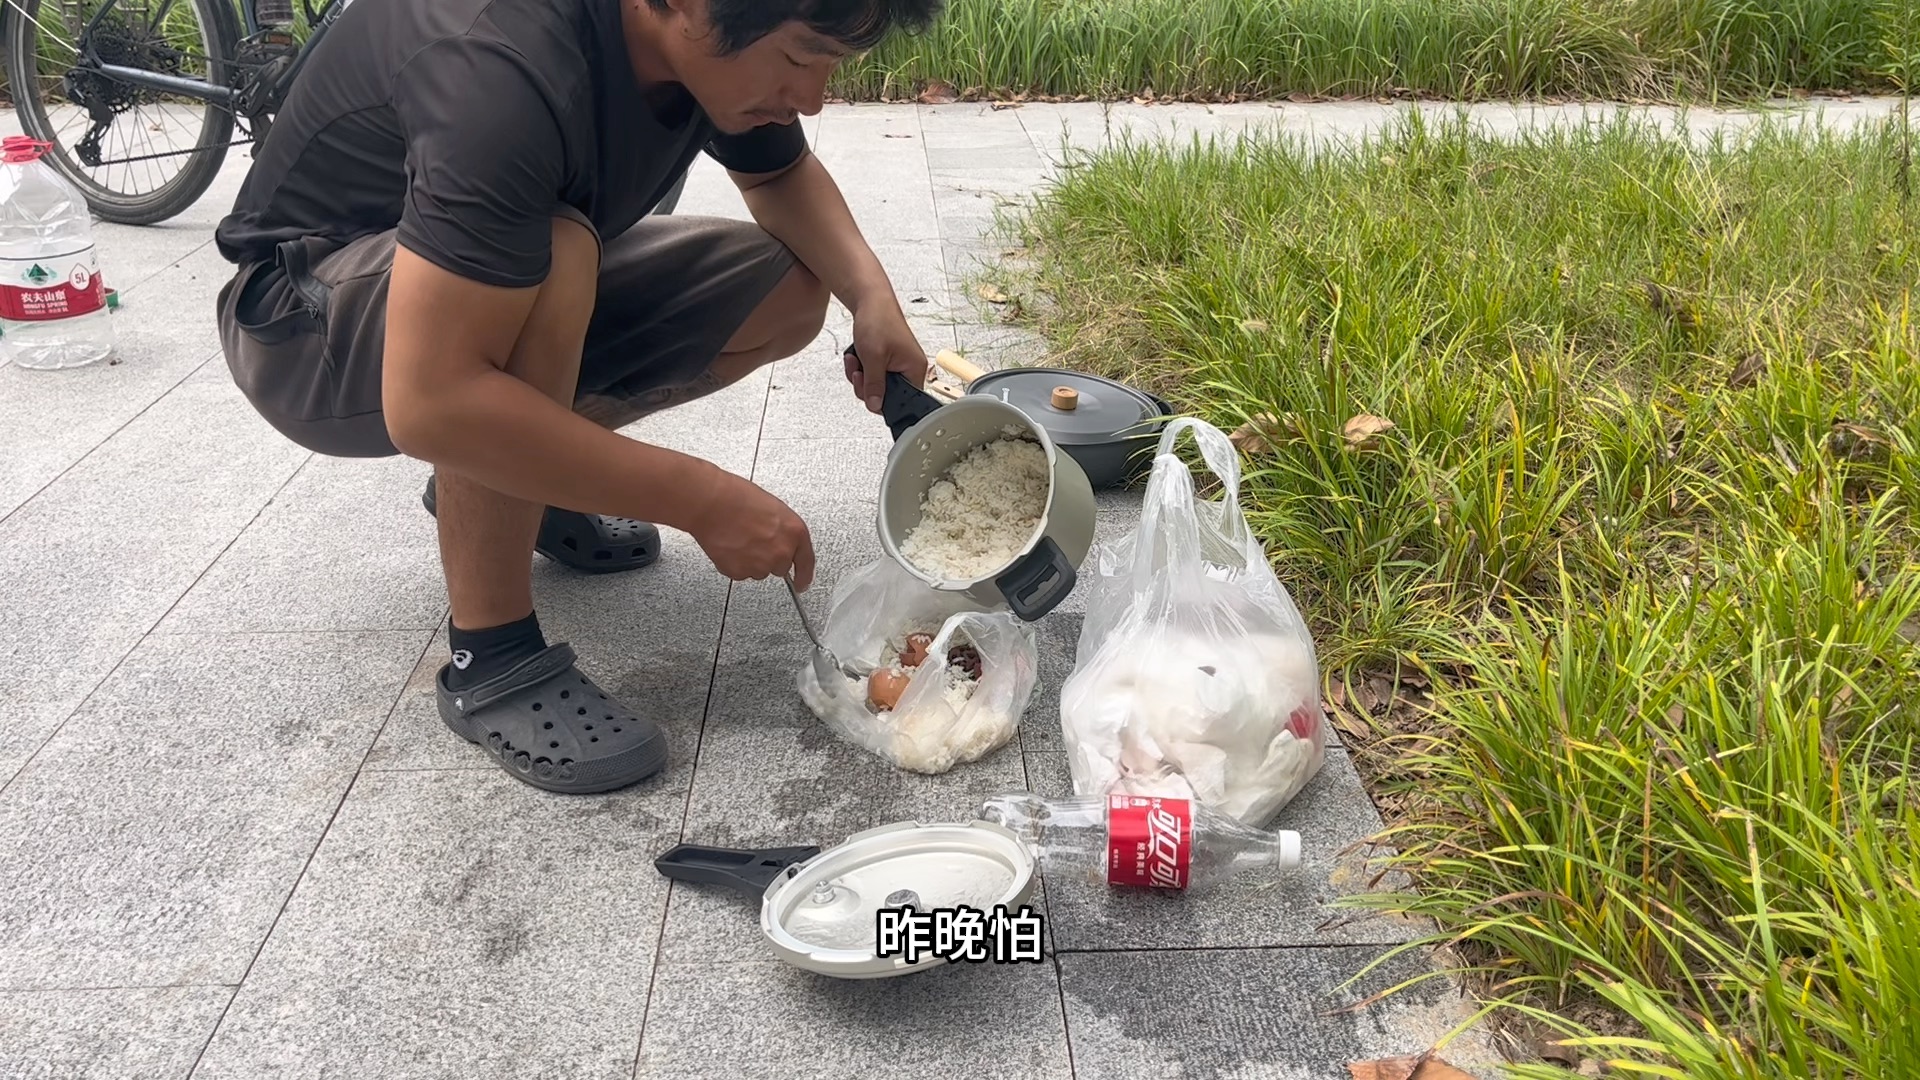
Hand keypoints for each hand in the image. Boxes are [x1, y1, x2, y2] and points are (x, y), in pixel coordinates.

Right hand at [686, 472, 816, 590]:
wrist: (712, 502)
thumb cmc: (737, 497)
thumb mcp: (774, 509)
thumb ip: (783, 531)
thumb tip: (781, 541)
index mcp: (795, 532)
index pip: (807, 562)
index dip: (804, 576)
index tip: (802, 584)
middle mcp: (781, 552)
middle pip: (780, 568)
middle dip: (769, 558)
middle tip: (753, 540)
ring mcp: (761, 565)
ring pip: (759, 571)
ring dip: (750, 560)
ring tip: (739, 538)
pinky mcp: (740, 572)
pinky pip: (740, 573)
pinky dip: (734, 563)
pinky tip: (729, 545)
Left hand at [844, 295, 929, 412]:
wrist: (870, 300)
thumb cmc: (878, 320)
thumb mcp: (873, 358)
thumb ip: (874, 385)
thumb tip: (875, 406)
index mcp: (914, 370)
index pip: (904, 401)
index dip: (883, 400)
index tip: (869, 393)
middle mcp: (909, 369)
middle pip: (886, 395)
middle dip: (866, 385)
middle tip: (859, 372)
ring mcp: (897, 365)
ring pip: (875, 386)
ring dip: (860, 376)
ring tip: (857, 359)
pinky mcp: (886, 361)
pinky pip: (871, 375)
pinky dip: (861, 369)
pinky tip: (857, 357)